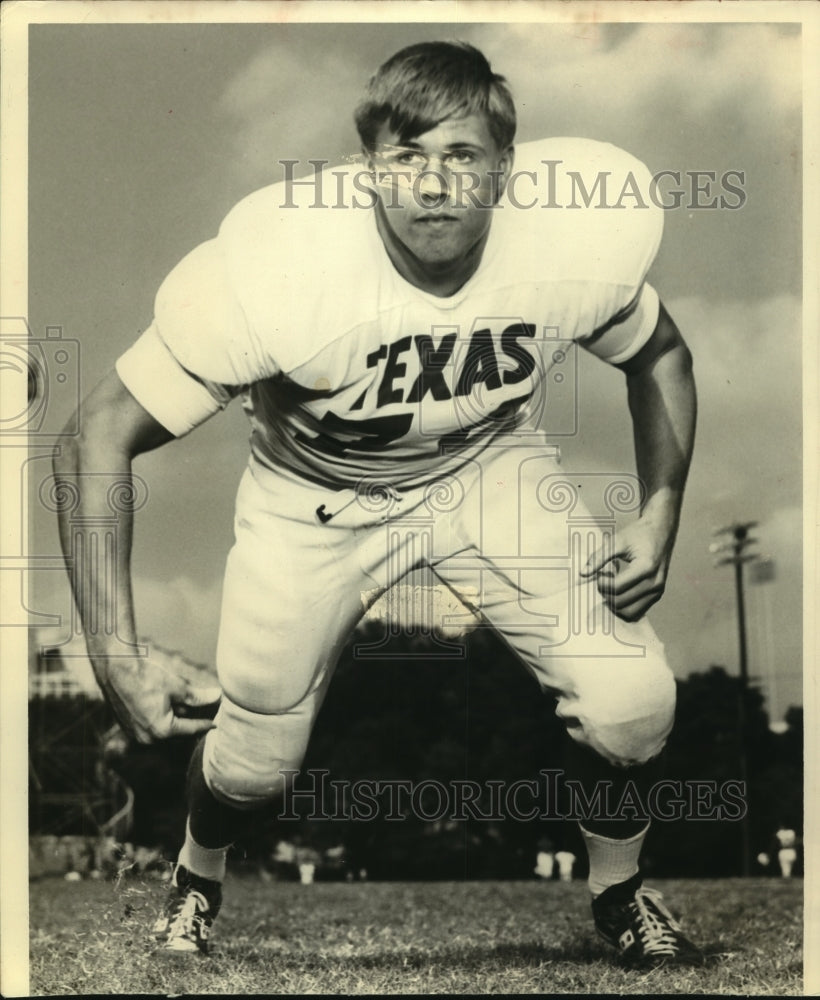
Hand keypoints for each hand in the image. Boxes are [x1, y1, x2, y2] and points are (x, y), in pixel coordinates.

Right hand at [97, 655, 220, 743]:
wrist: (115, 669)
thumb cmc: (146, 677)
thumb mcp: (177, 686)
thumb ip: (198, 696)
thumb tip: (217, 696)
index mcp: (161, 731)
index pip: (191, 729)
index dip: (205, 724)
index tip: (216, 723)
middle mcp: (148, 739)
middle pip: (178, 733)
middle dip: (191, 723)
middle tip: (206, 716)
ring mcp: (136, 735)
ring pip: (164, 731)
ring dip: (176, 721)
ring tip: (188, 710)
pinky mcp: (128, 727)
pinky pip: (151, 727)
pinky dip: (162, 719)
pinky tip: (169, 707)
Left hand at [579, 518, 672, 621]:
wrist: (661, 530)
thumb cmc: (639, 533)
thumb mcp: (617, 540)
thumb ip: (599, 557)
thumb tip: (583, 572)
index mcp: (646, 567)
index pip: (616, 587)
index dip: (602, 583)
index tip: (598, 573)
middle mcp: (655, 582)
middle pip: (621, 601)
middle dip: (606, 593)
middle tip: (603, 579)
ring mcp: (657, 590)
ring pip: (629, 612)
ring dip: (614, 603)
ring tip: (610, 586)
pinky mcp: (657, 594)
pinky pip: (637, 611)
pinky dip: (623, 606)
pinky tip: (618, 592)